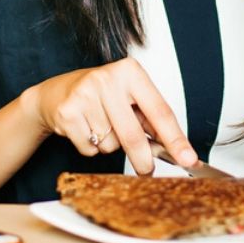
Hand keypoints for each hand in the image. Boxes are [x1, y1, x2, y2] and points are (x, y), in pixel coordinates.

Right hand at [23, 58, 196, 173]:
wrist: (54, 93)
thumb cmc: (99, 95)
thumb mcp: (128, 97)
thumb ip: (150, 119)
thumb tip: (176, 149)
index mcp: (130, 72)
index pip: (160, 111)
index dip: (176, 139)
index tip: (189, 159)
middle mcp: (107, 79)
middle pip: (134, 135)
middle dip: (143, 160)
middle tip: (147, 170)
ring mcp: (85, 95)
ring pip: (110, 145)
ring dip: (109, 146)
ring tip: (99, 126)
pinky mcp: (67, 113)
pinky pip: (90, 148)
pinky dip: (90, 147)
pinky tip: (84, 129)